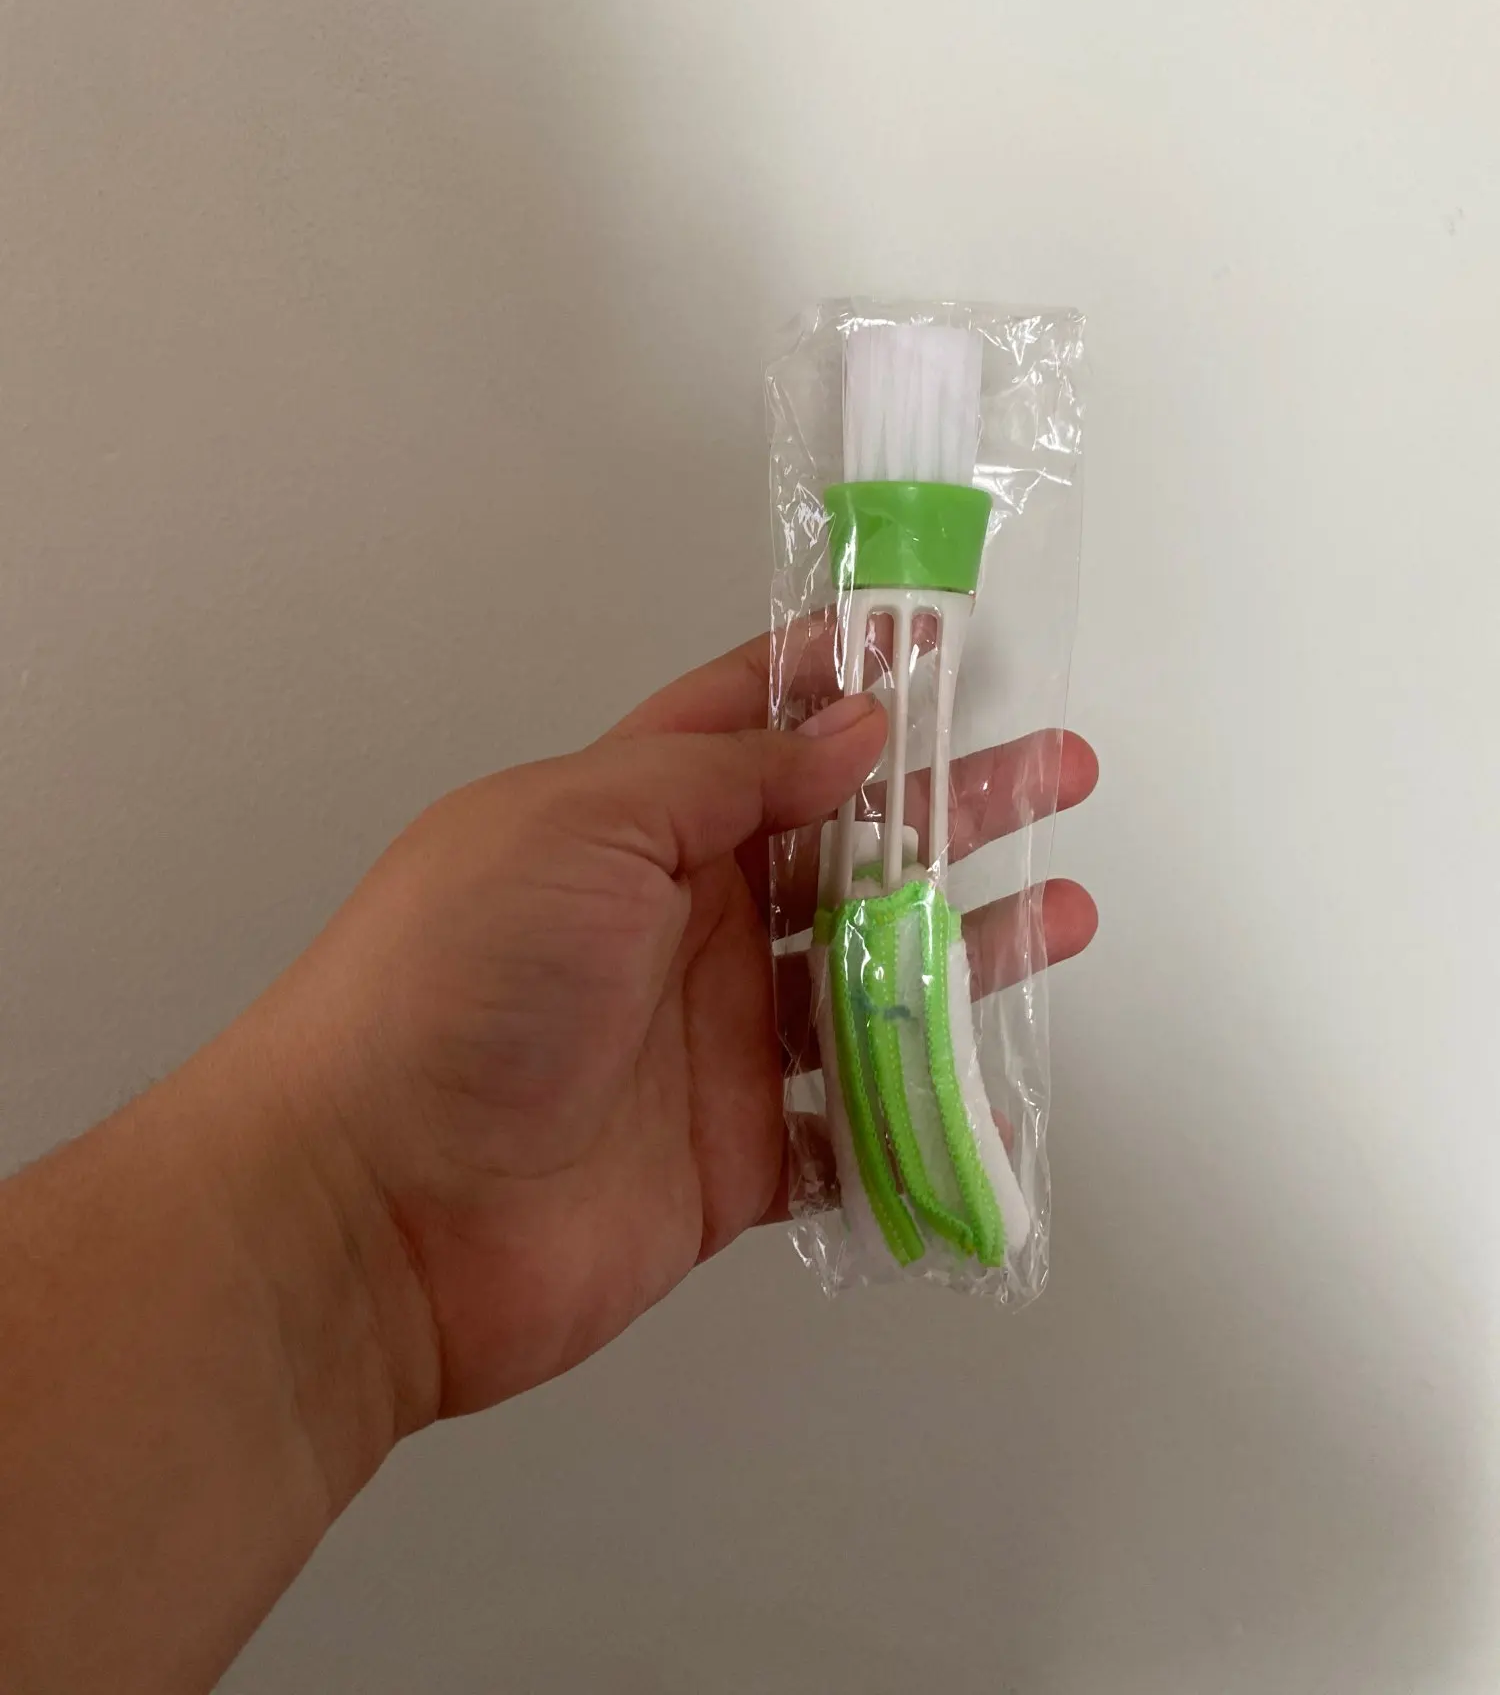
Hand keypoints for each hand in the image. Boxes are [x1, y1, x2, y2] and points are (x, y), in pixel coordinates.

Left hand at [251, 635, 1098, 1429]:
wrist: (370, 1208)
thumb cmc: (452, 984)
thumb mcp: (580, 825)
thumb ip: (721, 775)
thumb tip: (849, 726)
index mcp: (628, 823)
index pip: (748, 726)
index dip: (839, 680)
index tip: (936, 642)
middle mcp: (676, 923)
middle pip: (841, 850)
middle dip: (947, 805)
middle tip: (1054, 770)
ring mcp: (708, 1044)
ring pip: (867, 981)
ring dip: (967, 946)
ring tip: (1066, 910)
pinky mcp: (732, 1160)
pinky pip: (852, 1130)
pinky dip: (923, 1114)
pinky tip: (993, 1086)